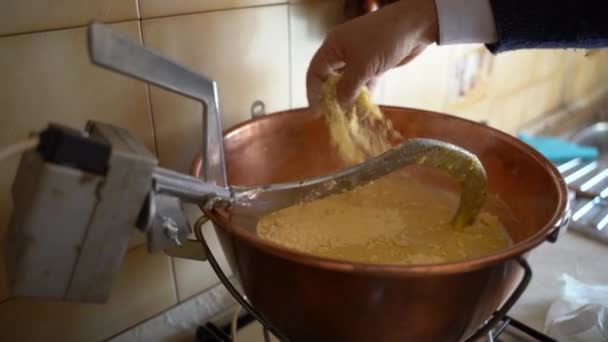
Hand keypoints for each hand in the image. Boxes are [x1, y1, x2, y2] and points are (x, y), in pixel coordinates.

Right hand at [306, 0, 438, 109]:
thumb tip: (339, 105)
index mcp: (333, 46)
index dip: (313, 93)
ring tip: (347, 116)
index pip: (315, 72)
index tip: (316, 112)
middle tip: (332, 116)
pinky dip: (362, 93)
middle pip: (330, 78)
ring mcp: (359, 56)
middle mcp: (342, 51)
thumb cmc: (384, 40)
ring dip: (348, 98)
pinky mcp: (373, 62)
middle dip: (330, 97)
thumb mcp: (362, 67)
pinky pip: (362, 81)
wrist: (416, 25)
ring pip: (348, 81)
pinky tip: (363, 108)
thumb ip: (347, 88)